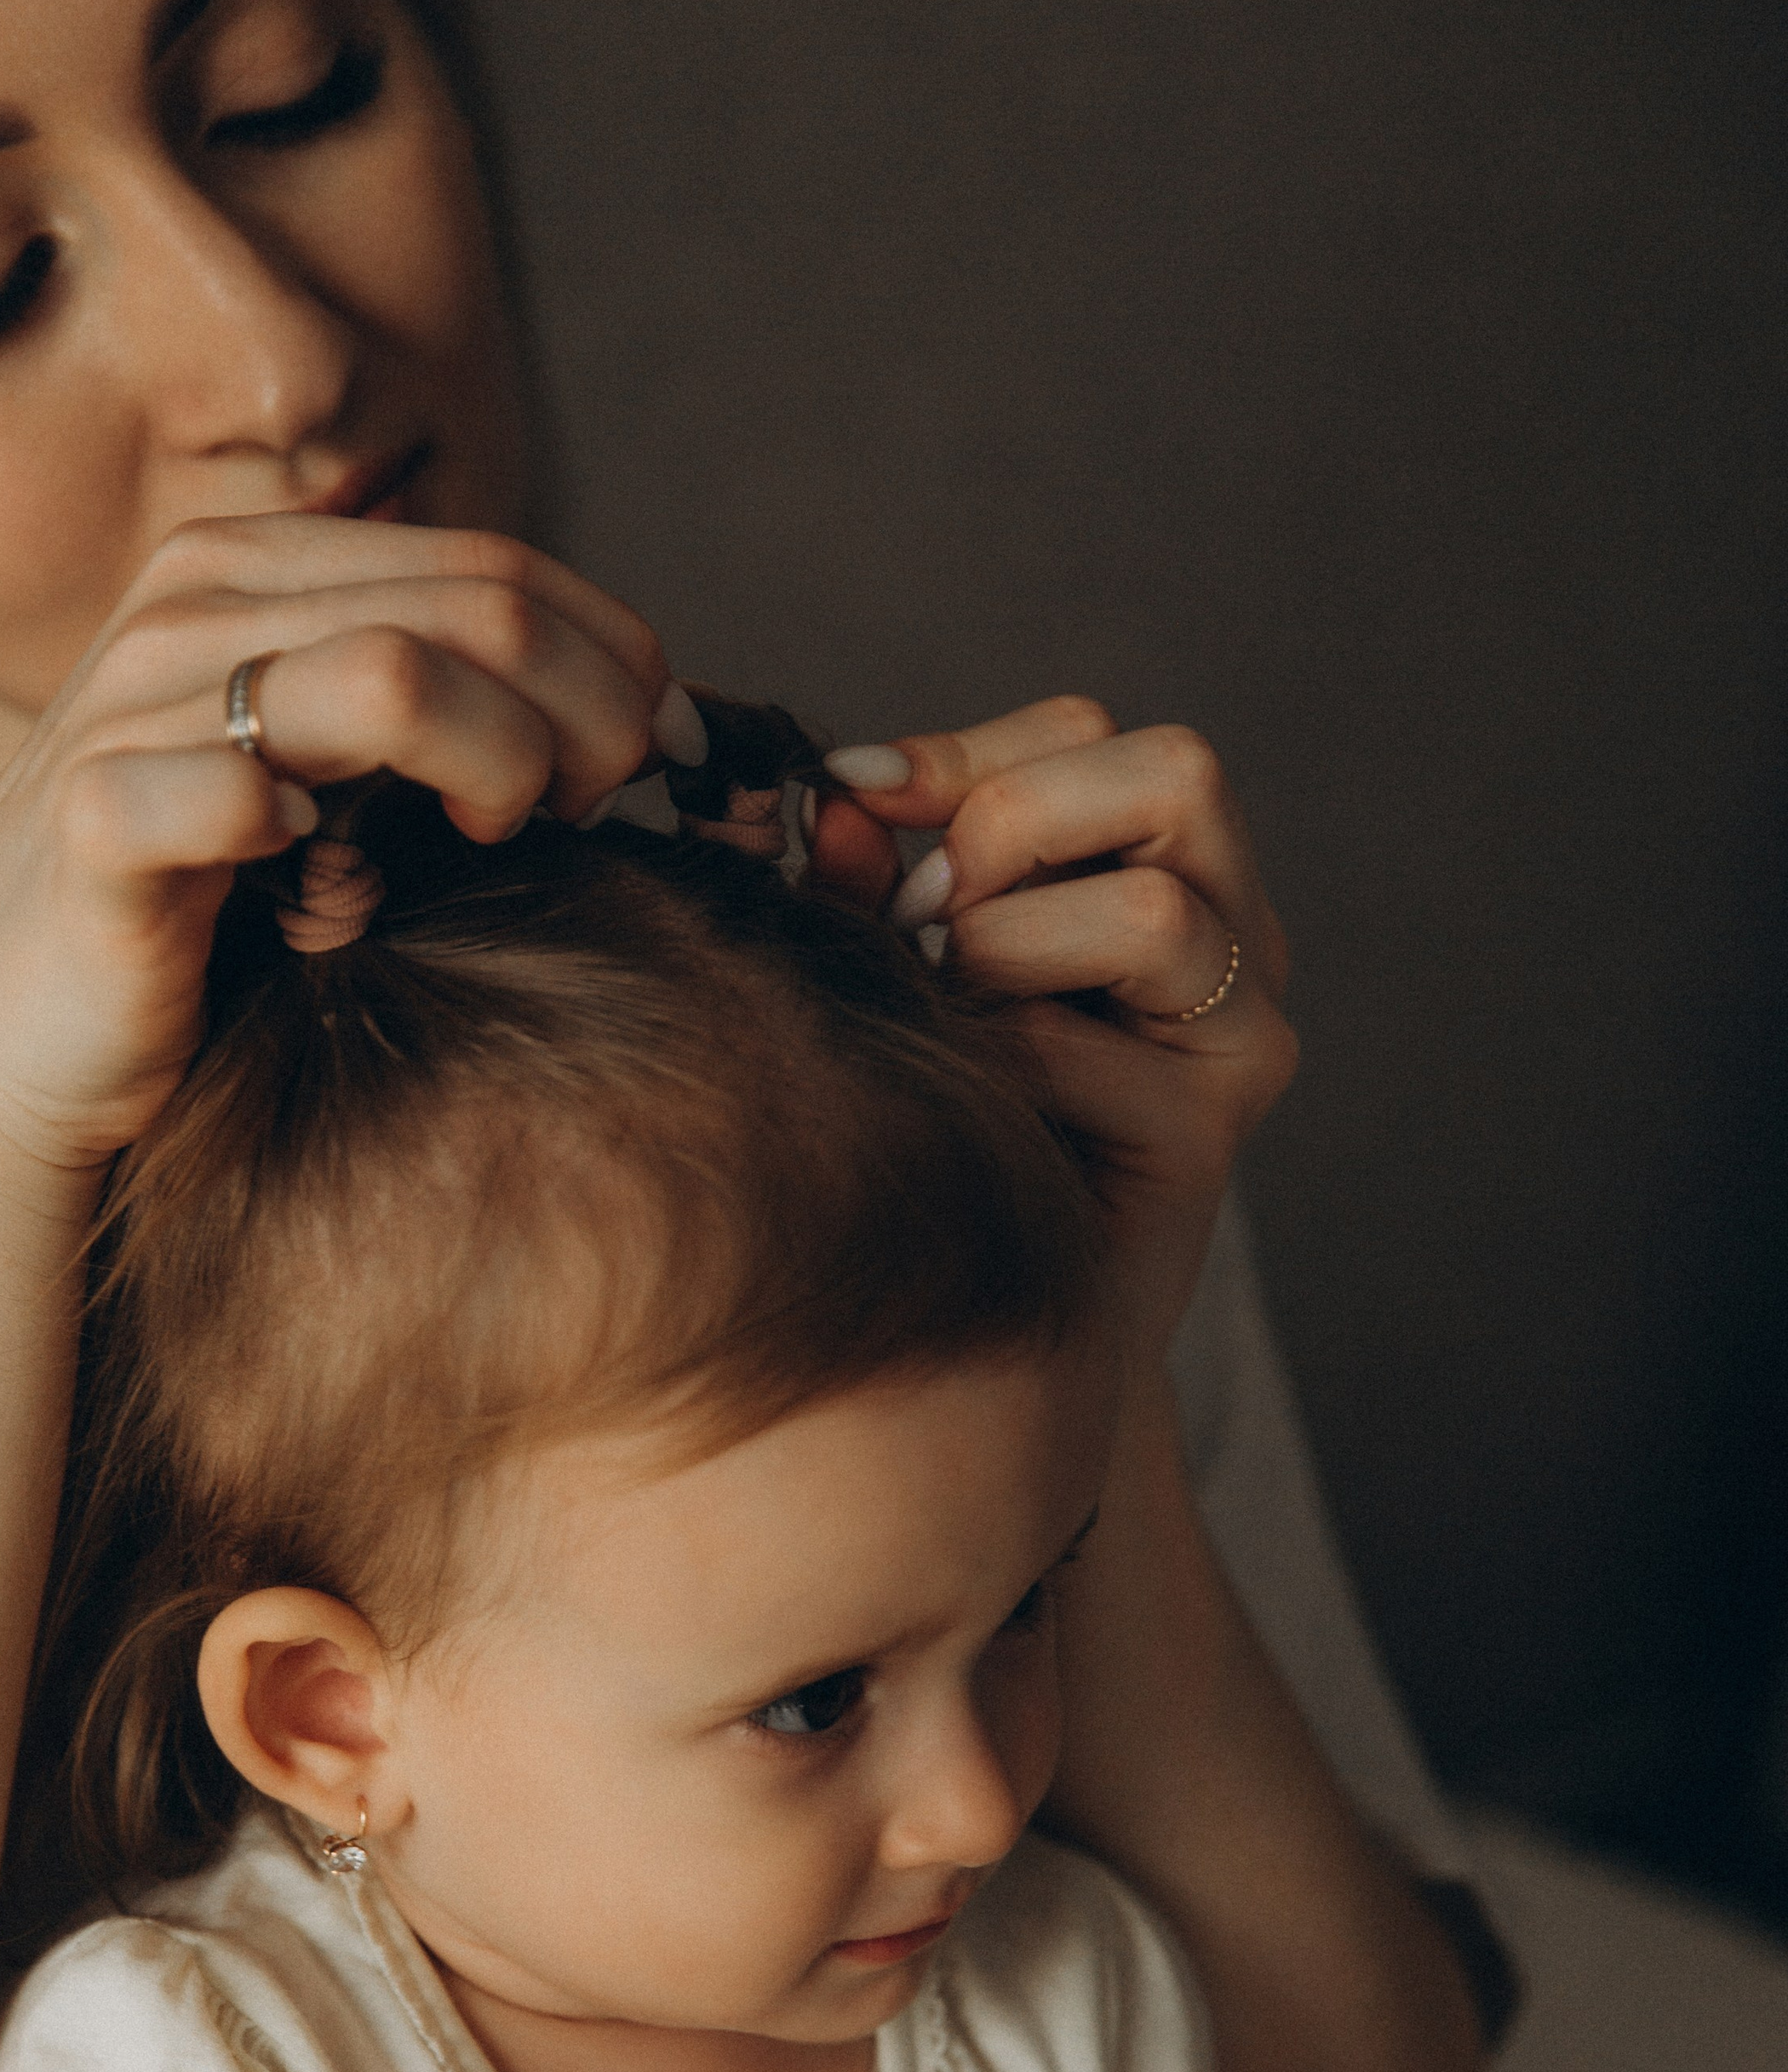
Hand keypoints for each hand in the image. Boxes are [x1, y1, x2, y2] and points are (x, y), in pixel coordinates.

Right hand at [0, 519, 679, 1177]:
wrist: (15, 1041)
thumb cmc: (204, 919)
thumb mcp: (332, 778)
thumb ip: (442, 708)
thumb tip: (640, 709)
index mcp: (259, 570)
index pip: (497, 567)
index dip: (614, 663)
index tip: (652, 769)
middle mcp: (193, 606)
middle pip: (480, 607)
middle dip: (588, 718)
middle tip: (601, 812)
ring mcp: (134, 705)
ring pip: (398, 675)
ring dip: (500, 764)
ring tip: (498, 838)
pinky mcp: (97, 822)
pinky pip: (234, 793)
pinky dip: (313, 837)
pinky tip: (330, 888)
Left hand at [823, 700, 1296, 1350]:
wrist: (968, 1334)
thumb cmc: (930, 1119)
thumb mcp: (892, 965)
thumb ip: (865, 874)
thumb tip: (834, 795)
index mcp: (1165, 871)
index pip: (1089, 736)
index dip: (960, 755)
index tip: (849, 800)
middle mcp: (1234, 942)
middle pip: (1177, 773)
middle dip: (1012, 824)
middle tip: (927, 922)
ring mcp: (1238, 1042)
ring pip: (1153, 912)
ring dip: (1003, 951)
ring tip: (950, 1017)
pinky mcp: (1207, 1142)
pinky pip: (1073, 1052)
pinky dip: (991, 1067)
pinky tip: (966, 1111)